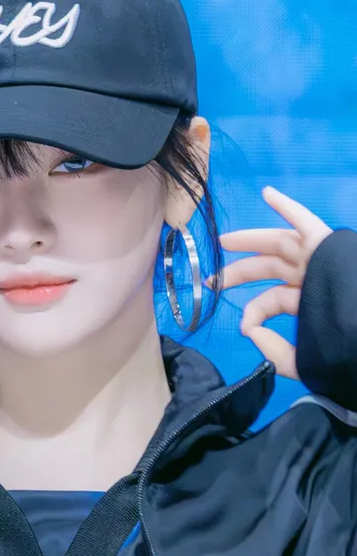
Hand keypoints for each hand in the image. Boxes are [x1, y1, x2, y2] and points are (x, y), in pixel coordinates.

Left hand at [206, 187, 332, 379]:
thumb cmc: (350, 351)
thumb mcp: (308, 362)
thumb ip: (278, 354)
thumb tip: (251, 334)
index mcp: (310, 301)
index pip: (273, 301)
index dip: (253, 312)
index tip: (242, 328)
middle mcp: (312, 278)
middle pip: (269, 269)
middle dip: (239, 272)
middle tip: (212, 278)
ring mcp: (319, 260)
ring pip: (278, 244)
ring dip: (250, 240)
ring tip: (225, 240)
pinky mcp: (326, 246)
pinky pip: (305, 221)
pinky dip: (287, 207)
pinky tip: (267, 194)